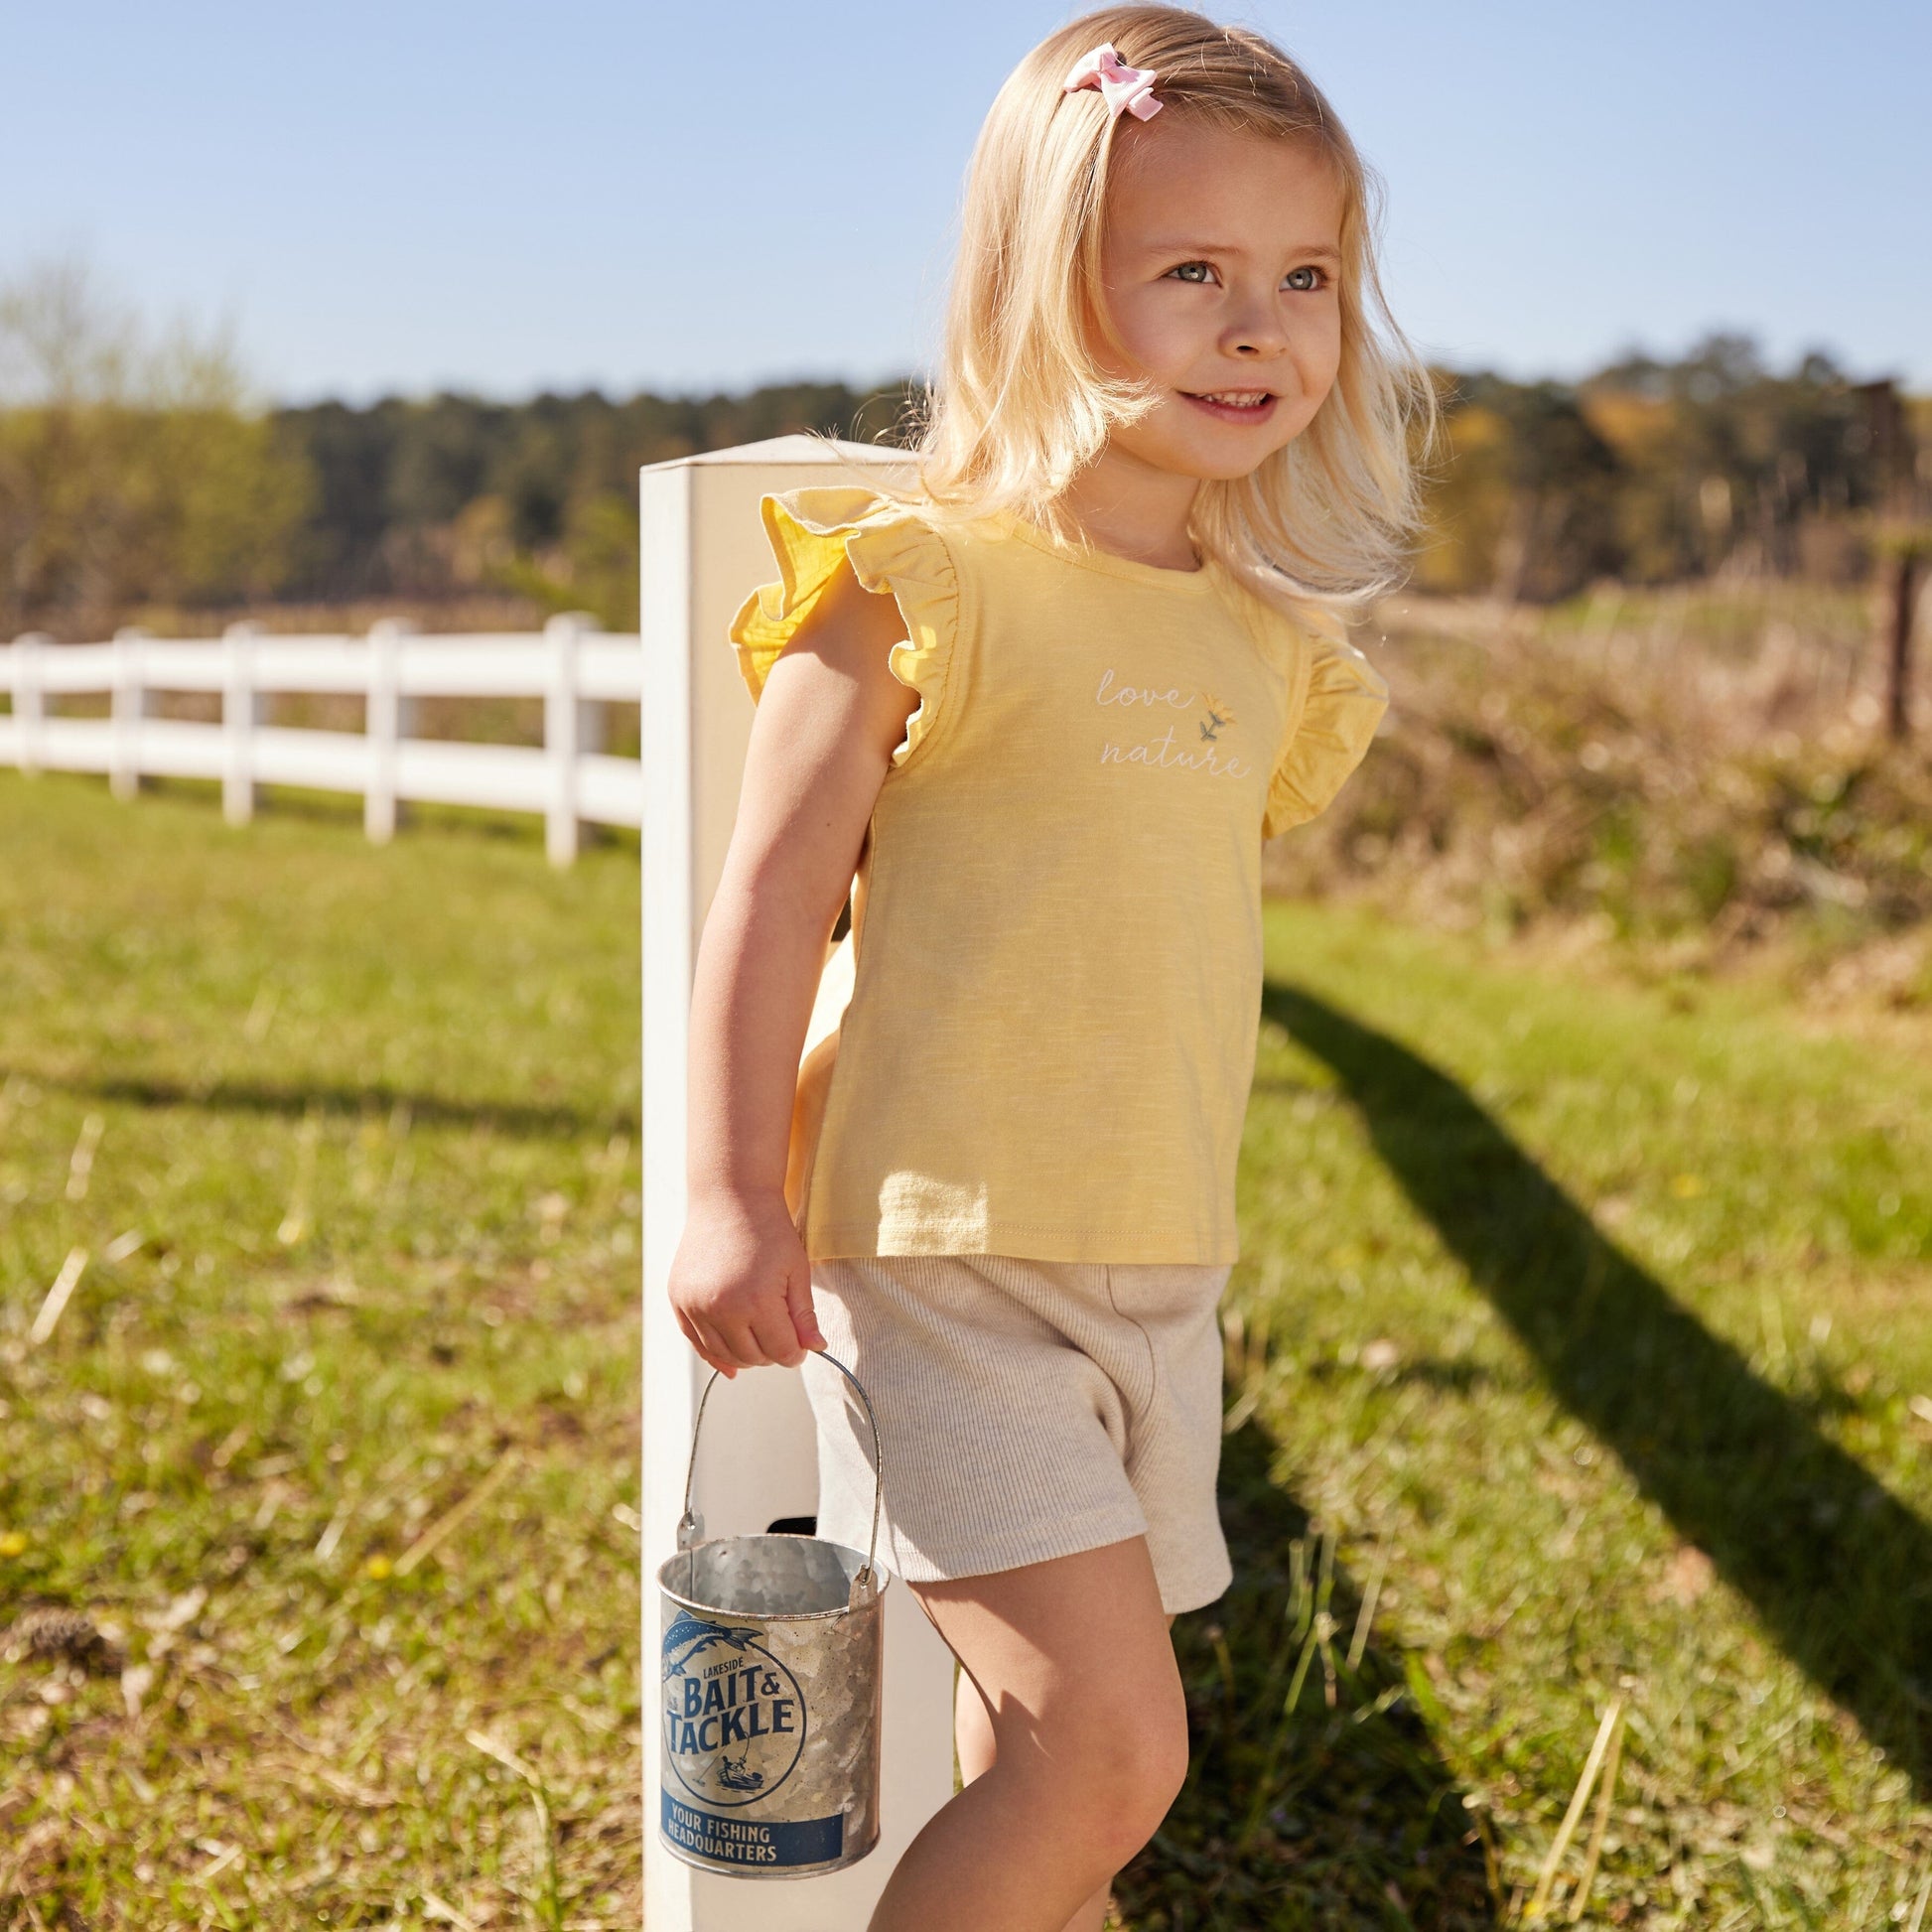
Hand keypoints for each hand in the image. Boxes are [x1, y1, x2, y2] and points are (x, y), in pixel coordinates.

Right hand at [667, 1189, 825, 1377]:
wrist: (729, 1199)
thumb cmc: (768, 1230)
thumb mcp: (796, 1270)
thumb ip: (804, 1314)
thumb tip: (816, 1347)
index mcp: (756, 1301)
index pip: (781, 1351)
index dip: (796, 1352)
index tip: (801, 1345)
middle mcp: (721, 1308)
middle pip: (752, 1357)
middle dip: (772, 1354)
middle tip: (781, 1338)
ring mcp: (695, 1306)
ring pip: (724, 1355)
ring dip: (745, 1356)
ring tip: (759, 1340)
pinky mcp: (679, 1300)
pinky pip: (697, 1342)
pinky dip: (714, 1355)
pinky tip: (730, 1363)